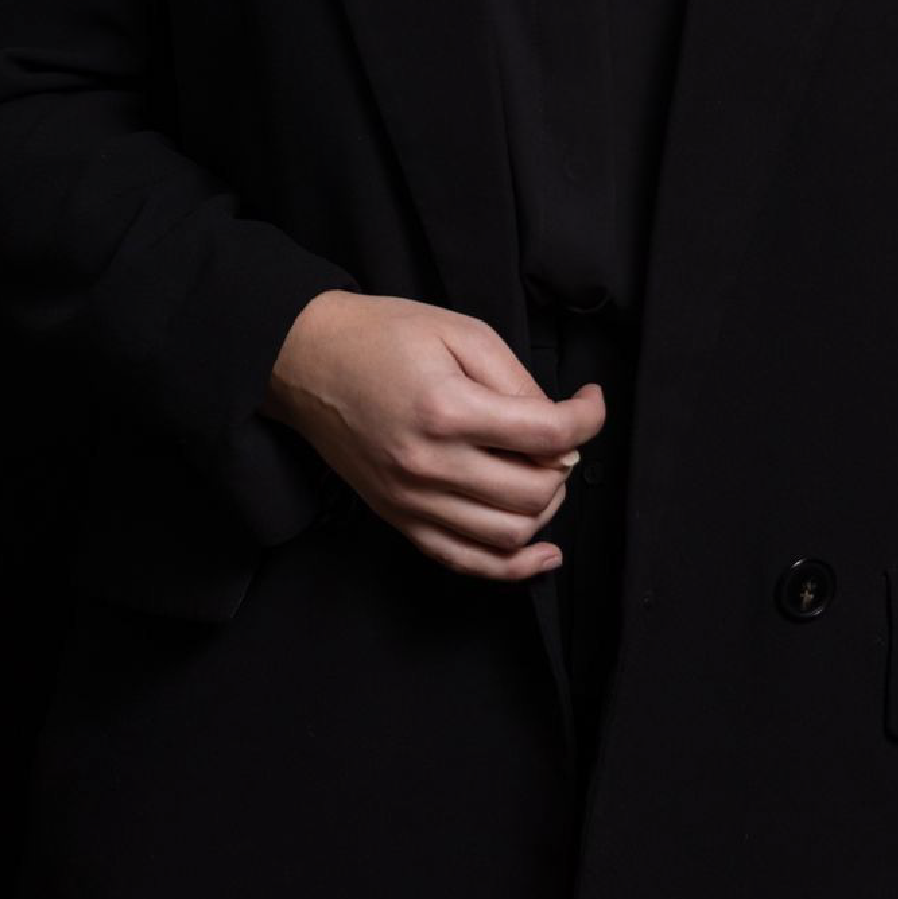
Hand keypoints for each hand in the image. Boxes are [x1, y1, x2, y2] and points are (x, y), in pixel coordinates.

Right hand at [261, 289, 606, 579]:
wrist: (307, 359)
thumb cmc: (381, 336)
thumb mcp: (460, 332)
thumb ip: (517, 380)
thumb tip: (561, 426)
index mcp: (447, 410)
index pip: (548, 436)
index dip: (587, 418)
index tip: (590, 402)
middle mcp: (430, 465)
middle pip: (536, 492)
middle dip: (565, 463)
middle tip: (560, 433)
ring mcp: (412, 500)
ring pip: (510, 535)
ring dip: (545, 508)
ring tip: (543, 472)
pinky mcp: (400, 519)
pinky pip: (466, 561)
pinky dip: (513, 566)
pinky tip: (543, 552)